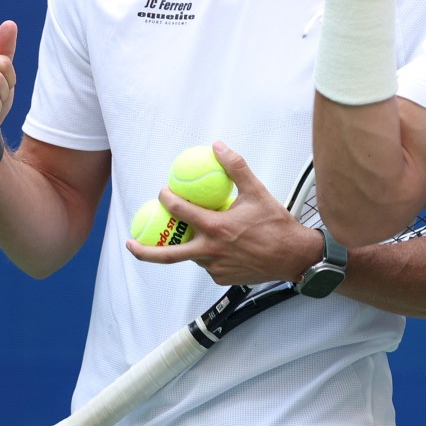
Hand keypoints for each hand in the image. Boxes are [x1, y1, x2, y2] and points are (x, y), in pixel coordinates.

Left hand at [126, 142, 320, 285]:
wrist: (295, 257)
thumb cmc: (277, 225)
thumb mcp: (257, 191)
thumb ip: (235, 168)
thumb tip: (218, 146)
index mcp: (216, 228)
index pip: (180, 211)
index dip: (166, 199)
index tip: (162, 192)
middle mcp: (211, 251)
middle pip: (168, 254)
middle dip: (144, 250)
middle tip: (130, 242)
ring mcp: (215, 268)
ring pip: (192, 256)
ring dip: (188, 245)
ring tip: (189, 234)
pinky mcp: (222, 279)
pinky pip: (208, 265)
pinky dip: (208, 255)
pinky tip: (219, 246)